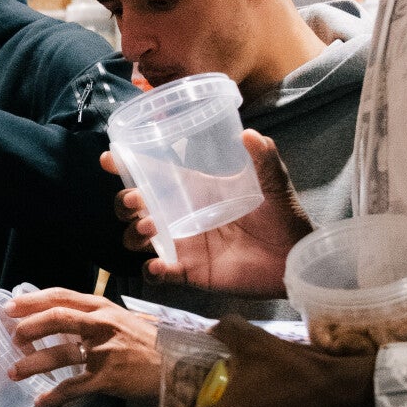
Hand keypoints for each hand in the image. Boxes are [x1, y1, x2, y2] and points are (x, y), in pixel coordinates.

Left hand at [3, 287, 164, 406]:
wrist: (178, 365)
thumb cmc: (150, 343)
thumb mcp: (123, 318)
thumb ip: (96, 317)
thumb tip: (62, 317)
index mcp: (102, 308)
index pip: (61, 296)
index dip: (33, 300)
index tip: (11, 306)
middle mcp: (102, 325)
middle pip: (56, 318)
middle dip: (28, 328)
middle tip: (12, 338)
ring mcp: (104, 351)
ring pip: (60, 356)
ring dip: (32, 365)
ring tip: (14, 372)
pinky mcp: (108, 377)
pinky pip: (74, 388)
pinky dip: (55, 396)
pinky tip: (42, 402)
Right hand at [106, 130, 307, 293]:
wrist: (296, 259)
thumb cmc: (284, 218)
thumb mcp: (274, 184)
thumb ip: (264, 160)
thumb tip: (251, 133)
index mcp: (195, 190)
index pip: (154, 175)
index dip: (128, 166)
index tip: (109, 159)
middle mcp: (182, 217)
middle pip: (135, 208)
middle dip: (125, 202)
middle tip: (136, 201)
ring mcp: (183, 245)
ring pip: (138, 239)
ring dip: (133, 233)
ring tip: (149, 230)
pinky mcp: (190, 272)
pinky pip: (159, 273)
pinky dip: (153, 270)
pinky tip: (159, 265)